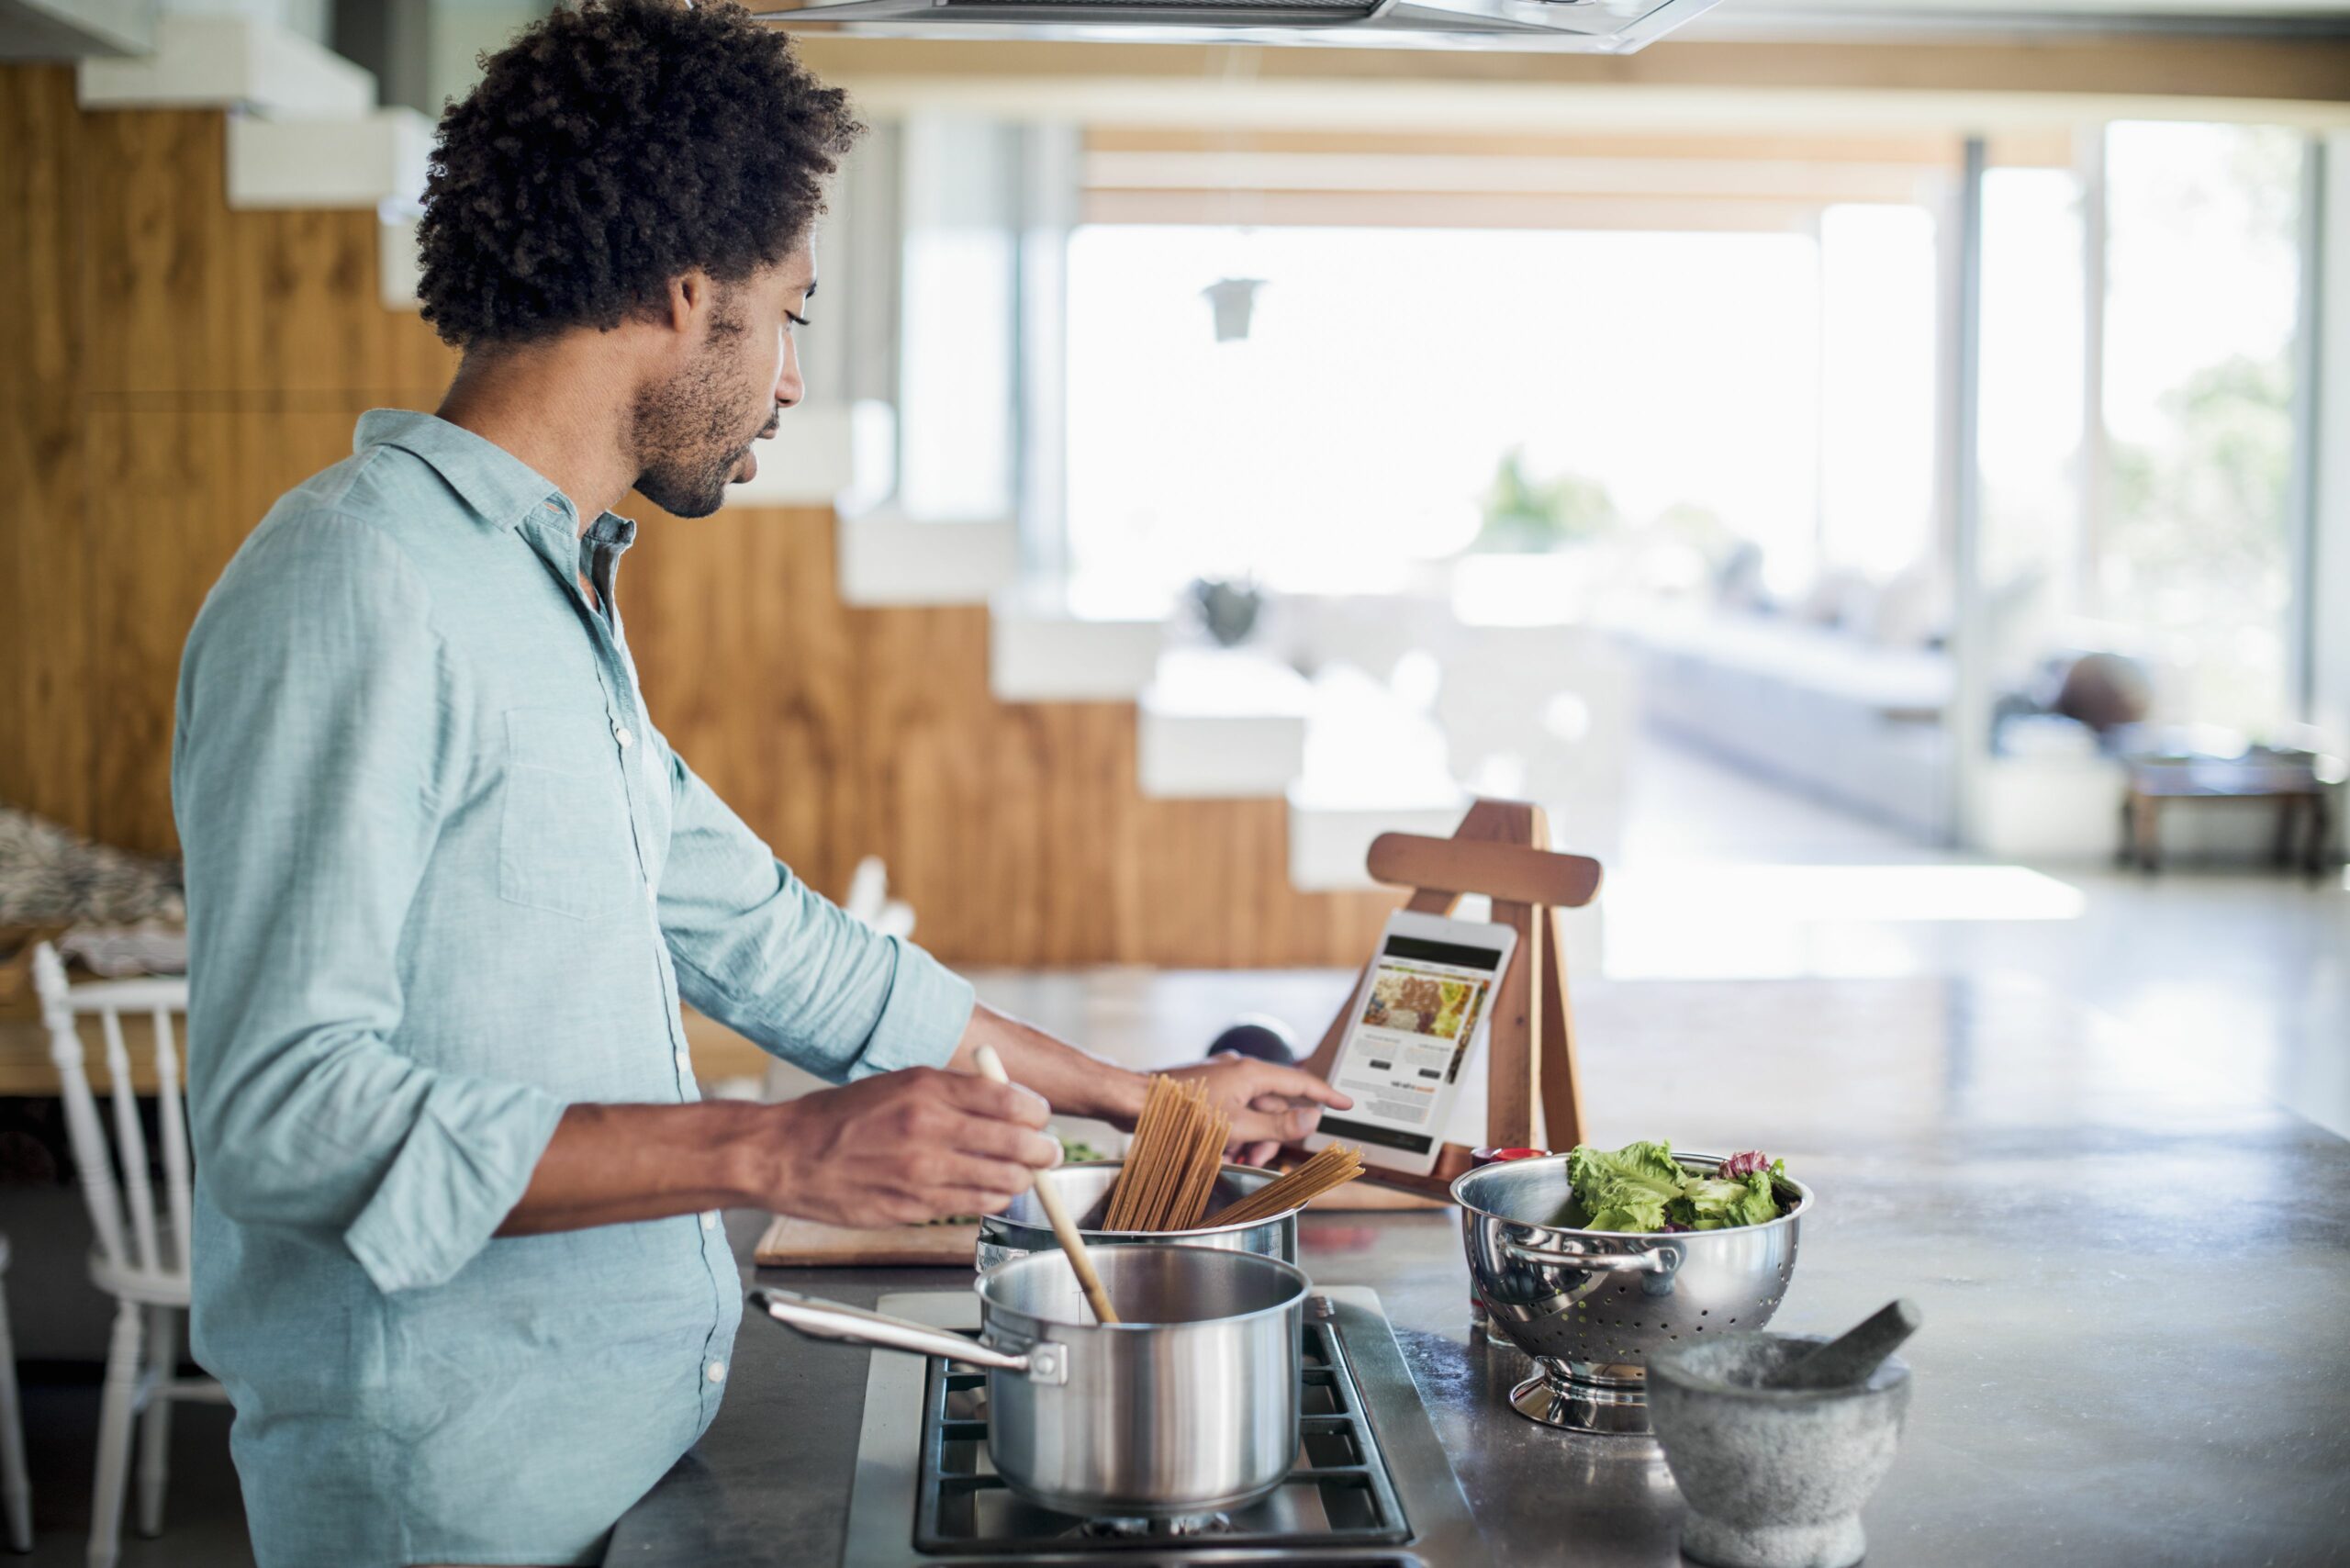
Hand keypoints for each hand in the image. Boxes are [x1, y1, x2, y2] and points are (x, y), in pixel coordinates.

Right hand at [756, 1067, 1060, 1226]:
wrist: (786, 1155)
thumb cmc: (841, 1117)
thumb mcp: (899, 1083)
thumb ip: (952, 1091)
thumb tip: (1008, 1104)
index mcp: (927, 1090)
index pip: (1011, 1102)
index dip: (1036, 1113)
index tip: (1040, 1117)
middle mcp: (929, 1130)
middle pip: (1017, 1145)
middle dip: (1043, 1151)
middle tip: (1049, 1152)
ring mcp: (922, 1173)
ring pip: (1002, 1182)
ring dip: (1022, 1179)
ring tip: (1024, 1174)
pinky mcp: (913, 1207)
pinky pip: (972, 1205)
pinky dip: (990, 1199)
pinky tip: (990, 1191)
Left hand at [1159, 1053, 1353, 1167]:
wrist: (1134, 1101)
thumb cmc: (1181, 1112)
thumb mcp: (1236, 1125)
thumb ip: (1277, 1125)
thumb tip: (1312, 1118)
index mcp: (1252, 1072)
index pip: (1301, 1083)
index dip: (1327, 1095)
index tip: (1347, 1103)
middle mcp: (1240, 1070)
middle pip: (1275, 1105)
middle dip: (1271, 1135)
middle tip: (1256, 1158)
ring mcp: (1223, 1079)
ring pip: (1253, 1112)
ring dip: (1250, 1138)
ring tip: (1232, 1159)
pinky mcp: (1208, 1090)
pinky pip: (1234, 1111)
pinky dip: (1233, 1132)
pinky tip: (1219, 1151)